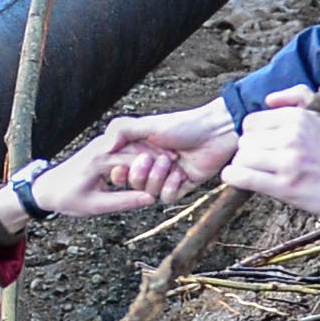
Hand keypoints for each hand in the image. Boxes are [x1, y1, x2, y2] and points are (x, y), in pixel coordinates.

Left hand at [17, 118, 178, 220]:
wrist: (45, 188)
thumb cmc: (67, 198)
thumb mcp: (95, 206)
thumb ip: (124, 201)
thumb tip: (150, 199)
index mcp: (100, 160)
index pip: (135, 161)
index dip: (158, 167)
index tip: (178, 172)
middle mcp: (102, 148)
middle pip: (138, 149)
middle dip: (160, 156)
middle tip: (181, 163)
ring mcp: (102, 145)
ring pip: (134, 145)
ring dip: (153, 152)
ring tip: (174, 161)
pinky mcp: (103, 148)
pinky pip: (127, 147)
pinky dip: (142, 153)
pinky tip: (157, 161)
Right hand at [79, 101, 242, 204]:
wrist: (215, 132)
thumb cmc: (183, 124)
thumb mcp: (147, 124)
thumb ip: (121, 131)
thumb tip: (104, 147)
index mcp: (141, 150)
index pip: (119, 169)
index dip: (119, 171)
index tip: (120, 167)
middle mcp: (152, 164)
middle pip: (133, 183)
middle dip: (139, 174)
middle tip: (150, 159)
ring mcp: (167, 176)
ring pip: (150, 191)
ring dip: (158, 177)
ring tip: (172, 161)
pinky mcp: (182, 186)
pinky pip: (167, 197)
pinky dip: (171, 186)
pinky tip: (182, 173)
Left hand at [220, 87, 319, 221]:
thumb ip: (297, 97)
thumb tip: (269, 99)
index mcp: (297, 117)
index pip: (250, 121)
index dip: (254, 135)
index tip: (264, 145)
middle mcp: (291, 136)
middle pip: (244, 141)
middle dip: (249, 152)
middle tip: (264, 162)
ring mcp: (288, 161)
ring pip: (241, 158)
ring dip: (244, 167)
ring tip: (258, 172)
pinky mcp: (285, 186)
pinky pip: (241, 176)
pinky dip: (234, 178)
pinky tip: (242, 180)